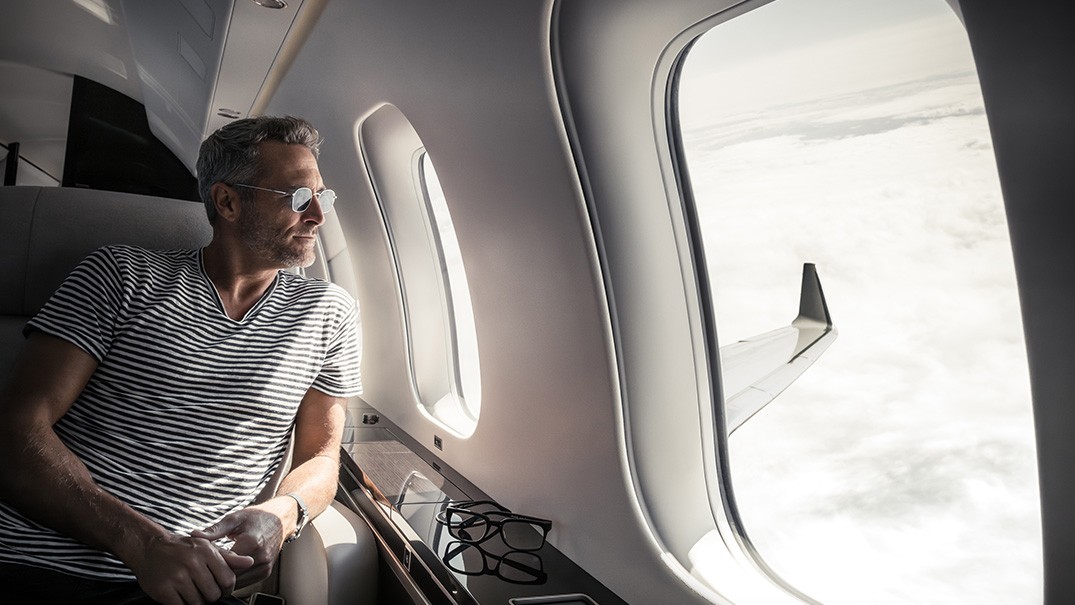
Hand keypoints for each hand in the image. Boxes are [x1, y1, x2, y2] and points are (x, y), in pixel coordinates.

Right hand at [128, 533, 253, 604]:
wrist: (150, 548)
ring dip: (196, 601)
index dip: (226, 589)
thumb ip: (229, 558)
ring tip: (190, 590)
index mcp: (206, 552)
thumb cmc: (183, 549)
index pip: (228, 580)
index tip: (220, 589)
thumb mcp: (208, 547)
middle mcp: (192, 564)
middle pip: (213, 594)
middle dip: (210, 596)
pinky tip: (180, 595)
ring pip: (198, 603)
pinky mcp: (163, 590)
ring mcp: (177, 577)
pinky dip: (182, 604)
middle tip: (202, 590)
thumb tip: (250, 562)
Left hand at [193, 505, 285, 588]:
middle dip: (216, 572)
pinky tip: (227, 569)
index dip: (210, 563)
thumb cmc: (258, 517)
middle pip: (230, 575)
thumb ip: (214, 530)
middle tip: (205, 566)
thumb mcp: (235, 518)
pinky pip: (245, 582)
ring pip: (237, 583)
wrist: (281, 519)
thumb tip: (194, 535)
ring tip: (216, 568)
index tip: (201, 560)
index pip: (225, 563)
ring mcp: (265, 567)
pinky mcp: (265, 572)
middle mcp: (260, 557)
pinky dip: (234, 578)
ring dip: (225, 578)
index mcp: (252, 542)